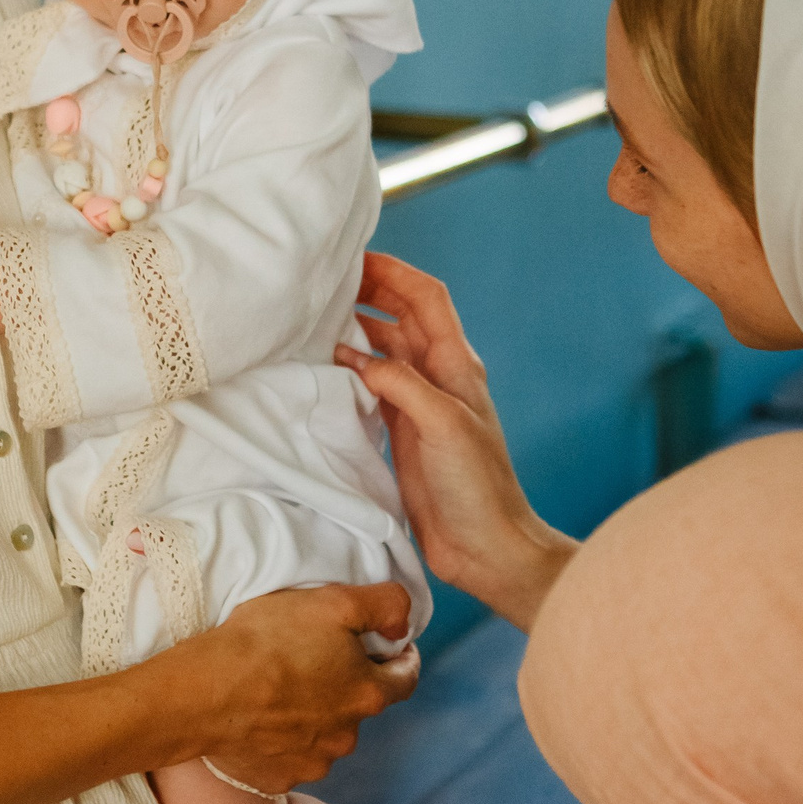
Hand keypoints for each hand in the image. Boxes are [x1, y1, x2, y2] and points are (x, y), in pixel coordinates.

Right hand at [182, 582, 417, 794]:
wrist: (203, 694)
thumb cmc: (265, 642)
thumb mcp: (333, 602)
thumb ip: (384, 606)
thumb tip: (404, 624)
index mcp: (367, 694)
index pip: (406, 678)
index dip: (402, 657)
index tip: (389, 645)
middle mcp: (347, 736)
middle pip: (360, 706)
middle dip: (347, 683)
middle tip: (314, 657)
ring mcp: (312, 763)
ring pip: (326, 734)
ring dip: (314, 714)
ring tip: (279, 688)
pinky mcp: (278, 778)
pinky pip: (289, 757)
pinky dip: (282, 740)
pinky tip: (259, 718)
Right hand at [340, 252, 574, 630]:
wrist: (487, 547)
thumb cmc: (479, 487)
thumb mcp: (443, 425)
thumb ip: (402, 383)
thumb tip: (357, 357)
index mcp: (457, 365)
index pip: (427, 299)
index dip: (395, 272)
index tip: (355, 257)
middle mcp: (439, 378)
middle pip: (402, 317)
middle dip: (368, 293)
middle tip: (324, 282)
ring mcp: (420, 405)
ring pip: (384, 350)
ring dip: (355, 331)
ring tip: (315, 318)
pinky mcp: (403, 433)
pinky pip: (373, 388)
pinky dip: (349, 372)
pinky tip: (324, 370)